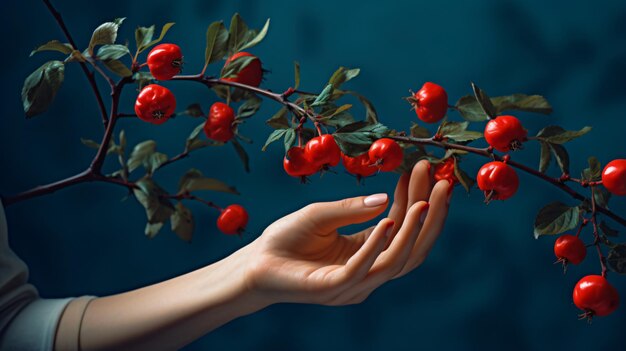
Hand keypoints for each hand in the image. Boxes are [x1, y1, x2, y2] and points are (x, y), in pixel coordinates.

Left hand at [242, 160, 451, 305]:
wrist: (254, 265)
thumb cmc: (286, 240)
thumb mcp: (322, 215)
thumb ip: (353, 207)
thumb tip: (387, 195)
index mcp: (367, 254)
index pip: (402, 226)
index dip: (418, 199)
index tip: (427, 169)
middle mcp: (367, 272)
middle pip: (411, 246)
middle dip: (431, 216)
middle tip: (444, 183)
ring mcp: (354, 283)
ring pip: (398, 260)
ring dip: (415, 228)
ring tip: (426, 198)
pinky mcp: (335, 288)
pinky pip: (365, 266)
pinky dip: (379, 243)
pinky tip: (391, 218)